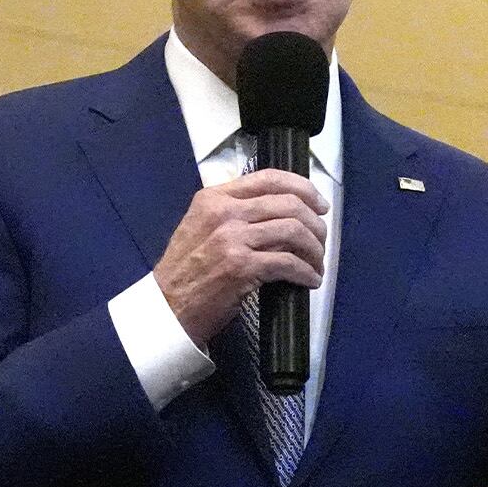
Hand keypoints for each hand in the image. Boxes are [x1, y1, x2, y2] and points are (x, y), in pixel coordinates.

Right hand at [153, 169, 328, 345]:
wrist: (167, 308)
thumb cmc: (186, 272)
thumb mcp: (200, 226)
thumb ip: (232, 212)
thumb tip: (278, 211)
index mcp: (214, 198)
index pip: (269, 178)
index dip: (303, 188)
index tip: (318, 203)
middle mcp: (224, 213)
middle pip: (288, 204)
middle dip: (315, 223)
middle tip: (321, 239)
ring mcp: (232, 239)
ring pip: (293, 231)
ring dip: (314, 250)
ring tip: (316, 263)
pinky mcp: (241, 268)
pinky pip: (288, 263)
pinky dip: (306, 272)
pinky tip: (309, 280)